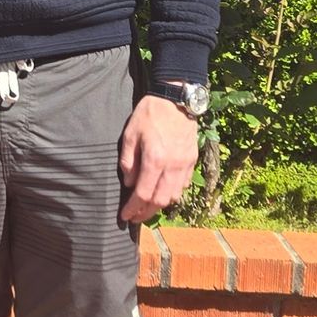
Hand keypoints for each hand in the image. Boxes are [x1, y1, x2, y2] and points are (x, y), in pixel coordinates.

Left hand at [118, 96, 198, 222]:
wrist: (176, 99)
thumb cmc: (150, 114)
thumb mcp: (130, 134)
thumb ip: (128, 161)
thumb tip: (129, 183)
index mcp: (154, 159)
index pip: (142, 194)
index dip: (132, 208)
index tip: (124, 216)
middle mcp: (172, 166)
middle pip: (160, 201)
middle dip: (146, 213)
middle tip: (135, 217)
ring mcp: (184, 164)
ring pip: (174, 196)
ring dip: (160, 206)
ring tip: (148, 208)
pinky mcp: (192, 159)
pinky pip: (183, 185)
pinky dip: (173, 193)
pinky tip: (163, 193)